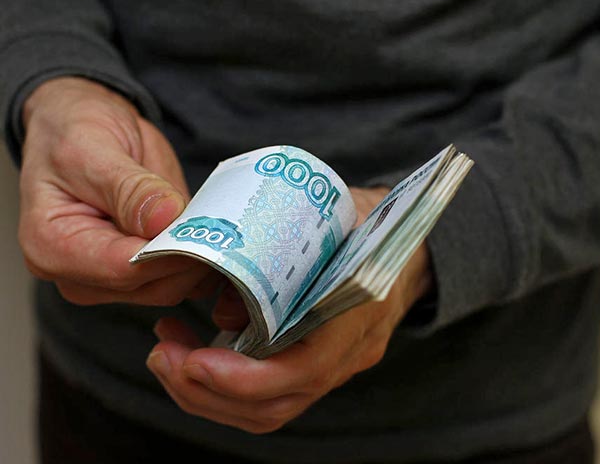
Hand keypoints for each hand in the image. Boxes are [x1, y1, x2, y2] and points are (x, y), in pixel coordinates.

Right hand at [19, 77, 214, 305]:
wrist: (80, 131)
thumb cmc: (73, 134)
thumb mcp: (93, 148)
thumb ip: (130, 188)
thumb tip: (164, 218)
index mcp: (52, 247)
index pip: (123, 268)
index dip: (170, 253)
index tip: (205, 228)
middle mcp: (80, 276)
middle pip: (153, 286)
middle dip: (190, 256)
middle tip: (219, 218)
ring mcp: (111, 280)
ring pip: (174, 286)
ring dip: (201, 258)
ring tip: (213, 219)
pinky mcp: (141, 274)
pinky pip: (183, 280)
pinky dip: (203, 260)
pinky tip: (211, 232)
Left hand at [147, 186, 431, 432]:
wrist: (406, 248)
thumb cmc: (366, 224)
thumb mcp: (329, 218)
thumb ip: (280, 254)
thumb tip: (223, 303)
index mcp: (357, 313)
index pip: (302, 372)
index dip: (241, 378)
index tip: (192, 359)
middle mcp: (348, 354)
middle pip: (272, 406)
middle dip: (204, 391)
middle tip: (161, 354)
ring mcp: (335, 367)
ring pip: (264, 412)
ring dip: (204, 393)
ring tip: (165, 355)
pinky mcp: (317, 367)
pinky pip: (268, 397)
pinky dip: (221, 386)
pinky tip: (192, 354)